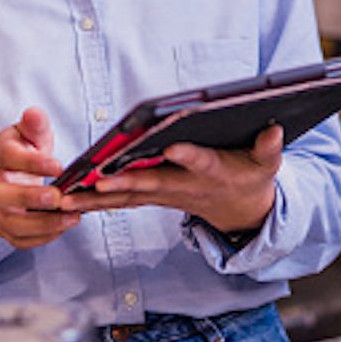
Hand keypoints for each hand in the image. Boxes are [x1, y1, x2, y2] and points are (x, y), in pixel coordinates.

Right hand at [0, 107, 78, 248]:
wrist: (8, 173)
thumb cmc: (23, 150)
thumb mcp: (30, 133)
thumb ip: (36, 124)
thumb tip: (33, 113)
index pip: (11, 159)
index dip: (34, 163)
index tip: (59, 165)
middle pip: (5, 197)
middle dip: (32, 199)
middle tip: (59, 198)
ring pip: (13, 224)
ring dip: (43, 223)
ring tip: (72, 217)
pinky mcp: (6, 227)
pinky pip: (20, 239)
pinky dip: (42, 237)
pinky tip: (64, 227)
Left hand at [60, 124, 283, 234]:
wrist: (244, 214)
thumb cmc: (254, 178)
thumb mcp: (268, 164)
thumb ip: (270, 147)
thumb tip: (275, 128)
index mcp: (214, 172)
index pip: (199, 161)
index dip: (186, 155)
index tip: (172, 147)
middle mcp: (186, 186)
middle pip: (152, 183)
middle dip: (124, 183)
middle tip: (97, 181)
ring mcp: (168, 194)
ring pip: (129, 196)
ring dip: (97, 198)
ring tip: (65, 197)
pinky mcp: (155, 197)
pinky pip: (122, 201)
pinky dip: (95, 201)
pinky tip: (68, 199)